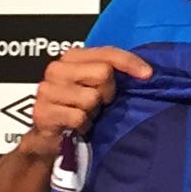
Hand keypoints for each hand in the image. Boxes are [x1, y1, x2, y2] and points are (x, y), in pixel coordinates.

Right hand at [22, 47, 152, 158]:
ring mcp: (47, 90)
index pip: (107, 53)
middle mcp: (56, 69)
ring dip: (93, 112)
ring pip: (91, 98)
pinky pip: (79, 117)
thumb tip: (145, 72)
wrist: (49, 138)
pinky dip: (83, 125)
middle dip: (107, 92)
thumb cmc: (77, 109)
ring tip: (84, 115)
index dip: (130, 62)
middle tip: (98, 103)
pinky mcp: (42, 112)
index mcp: (71, 57)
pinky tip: (76, 126)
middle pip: (103, 73)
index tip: (147, 74)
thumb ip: (111, 72)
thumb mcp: (96, 87)